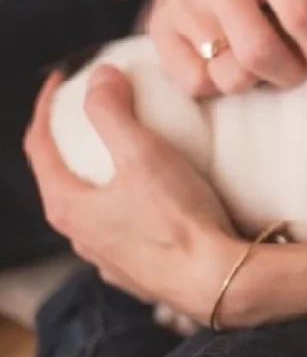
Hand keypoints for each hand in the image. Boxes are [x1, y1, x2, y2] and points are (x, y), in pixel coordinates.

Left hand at [23, 67, 243, 320]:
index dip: (46, 107)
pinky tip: (153, 201)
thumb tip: (100, 76)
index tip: (63, 79)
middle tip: (93, 114)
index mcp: (68, 206)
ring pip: (94, 209)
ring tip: (126, 156)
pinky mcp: (139, 274)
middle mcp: (80, 237)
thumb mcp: (143, 153)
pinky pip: (124, 231)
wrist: (218, 281)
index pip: (38, 146)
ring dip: (101, 178)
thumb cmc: (178, 219)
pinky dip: (128, 206)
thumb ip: (113, 111)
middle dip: (72, 143)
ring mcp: (108, 260)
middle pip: (62, 179)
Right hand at [143, 0, 306, 96]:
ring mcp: (182, 2)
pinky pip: (196, 85)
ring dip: (257, 81)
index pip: (301, 14)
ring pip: (229, 75)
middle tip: (298, 69)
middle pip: (260, 53)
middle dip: (291, 74)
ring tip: (262, 60)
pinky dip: (220, 85)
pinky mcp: (158, 30)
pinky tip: (228, 60)